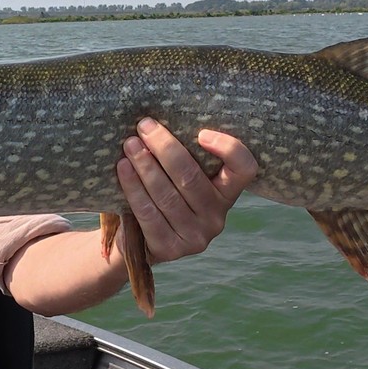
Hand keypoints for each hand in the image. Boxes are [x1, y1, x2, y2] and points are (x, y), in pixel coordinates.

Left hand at [114, 118, 257, 262]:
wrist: (139, 239)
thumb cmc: (164, 194)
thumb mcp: (180, 177)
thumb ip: (184, 156)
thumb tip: (162, 119)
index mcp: (226, 193)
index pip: (244, 169)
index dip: (229, 149)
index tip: (201, 133)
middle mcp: (216, 217)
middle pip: (191, 177)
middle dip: (165, 147)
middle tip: (145, 126)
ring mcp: (195, 237)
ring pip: (167, 195)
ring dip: (145, 165)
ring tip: (130, 145)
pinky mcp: (170, 248)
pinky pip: (148, 213)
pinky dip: (133, 188)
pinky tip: (123, 169)